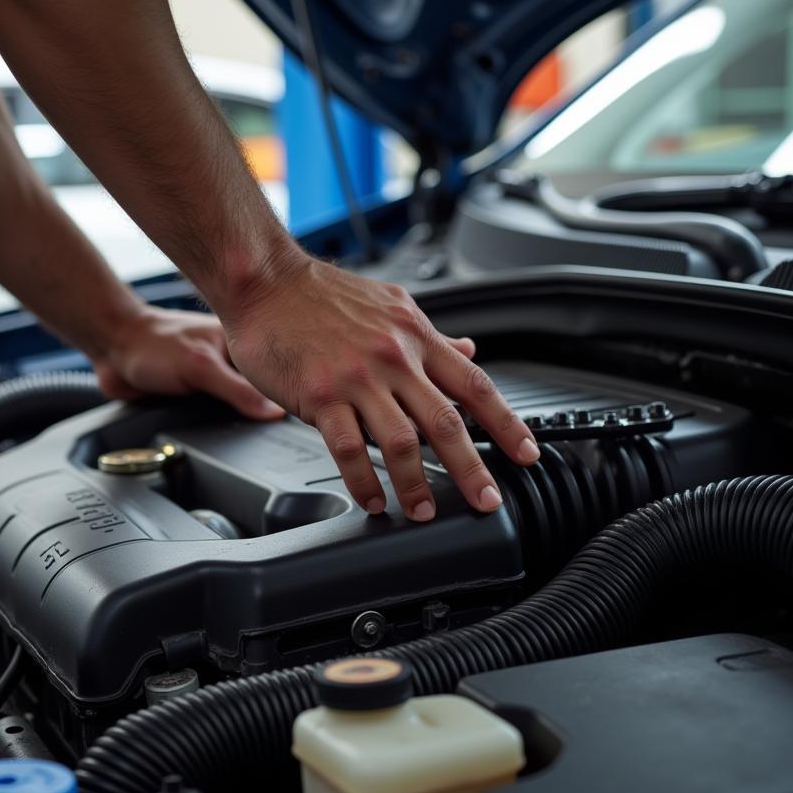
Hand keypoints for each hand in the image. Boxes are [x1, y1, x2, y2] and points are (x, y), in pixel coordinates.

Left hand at [91, 304, 284, 419]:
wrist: (113, 352)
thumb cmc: (151, 345)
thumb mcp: (201, 367)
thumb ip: (238, 391)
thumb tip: (275, 413)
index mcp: (242, 339)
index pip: (276, 371)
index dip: (290, 390)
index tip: (306, 409)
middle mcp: (234, 358)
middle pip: (265, 392)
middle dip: (272, 407)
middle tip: (288, 423)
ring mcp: (219, 377)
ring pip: (243, 407)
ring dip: (246, 419)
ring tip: (263, 431)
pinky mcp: (203, 395)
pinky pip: (223, 415)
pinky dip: (225, 423)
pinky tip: (232, 428)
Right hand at [221, 256, 539, 521]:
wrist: (266, 281)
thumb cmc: (324, 294)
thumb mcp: (392, 304)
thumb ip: (430, 336)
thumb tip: (468, 351)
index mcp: (415, 337)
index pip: (475, 386)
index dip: (506, 424)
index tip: (525, 453)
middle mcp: (394, 358)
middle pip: (446, 423)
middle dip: (472, 469)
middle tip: (486, 501)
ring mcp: (357, 378)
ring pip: (400, 442)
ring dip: (416, 484)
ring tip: (423, 511)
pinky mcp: (320, 395)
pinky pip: (347, 449)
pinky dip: (363, 481)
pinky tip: (373, 500)